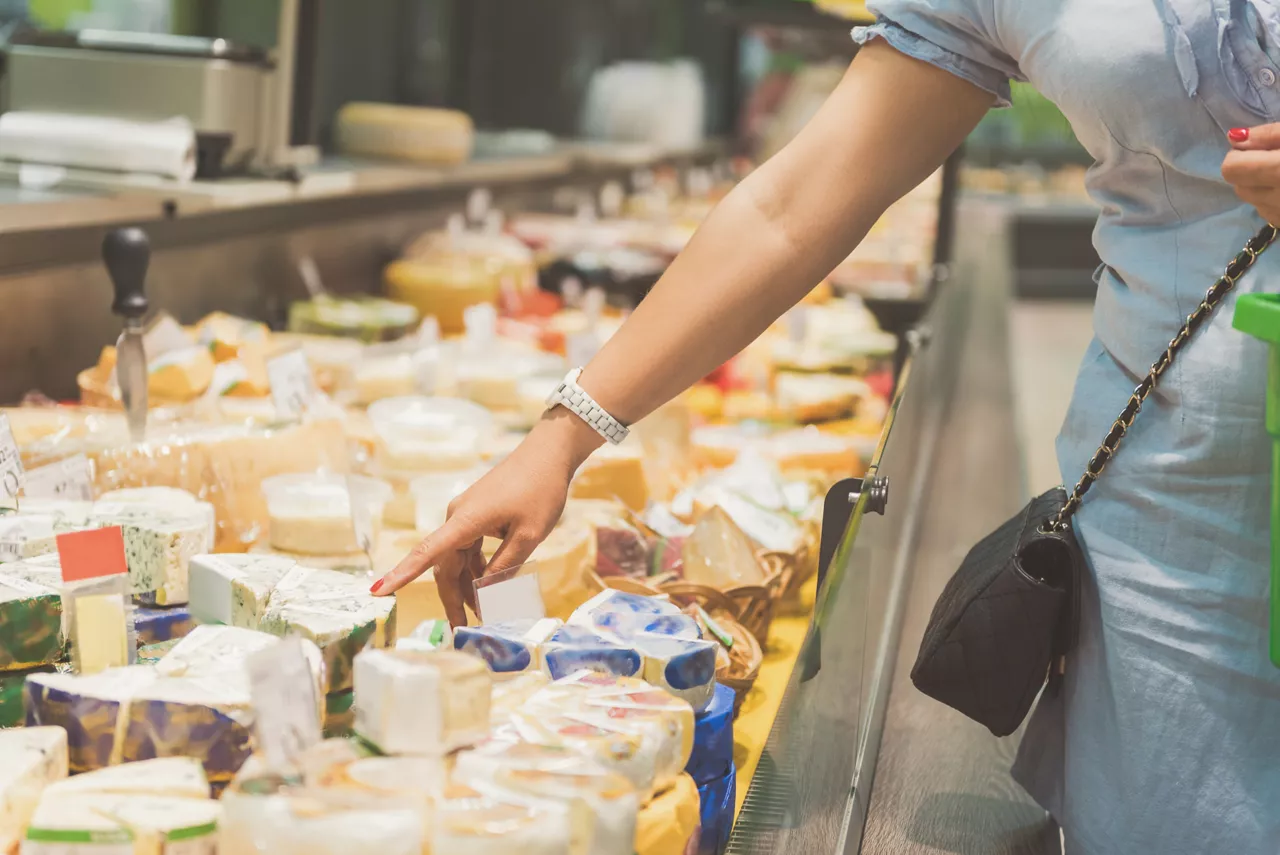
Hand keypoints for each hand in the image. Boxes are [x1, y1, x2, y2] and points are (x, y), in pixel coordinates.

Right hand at [370, 408, 602, 626]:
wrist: (548, 455)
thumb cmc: (540, 491)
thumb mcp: (528, 536)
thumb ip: (505, 568)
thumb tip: (484, 596)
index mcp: (465, 521)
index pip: (426, 554)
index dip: (402, 575)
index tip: (377, 592)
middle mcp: (458, 518)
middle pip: (445, 566)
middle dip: (452, 599)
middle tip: (462, 628)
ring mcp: (466, 515)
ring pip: (457, 559)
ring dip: (466, 586)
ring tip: (482, 613)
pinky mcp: (476, 514)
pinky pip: (468, 548)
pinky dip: (476, 569)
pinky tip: (488, 587)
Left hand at [1223, 125, 1279, 223]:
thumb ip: (1269, 135)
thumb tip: (1234, 138)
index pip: (1231, 169)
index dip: (1240, 155)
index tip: (1259, 147)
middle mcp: (1279, 199)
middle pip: (1238, 186)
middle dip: (1250, 171)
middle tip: (1274, 158)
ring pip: (1250, 200)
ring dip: (1260, 186)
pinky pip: (1266, 211)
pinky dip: (1271, 199)